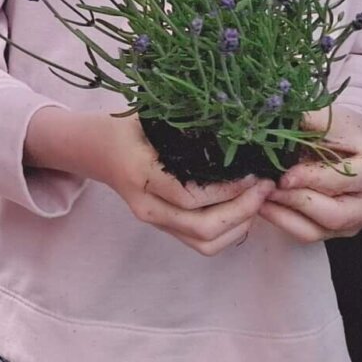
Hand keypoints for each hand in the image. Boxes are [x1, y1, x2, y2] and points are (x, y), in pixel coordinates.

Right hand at [26, 108, 273, 255]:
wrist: (97, 151)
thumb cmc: (127, 128)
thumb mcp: (150, 117)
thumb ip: (185, 122)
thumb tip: (234, 120)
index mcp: (140, 173)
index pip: (189, 196)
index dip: (227, 190)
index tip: (253, 171)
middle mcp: (146, 206)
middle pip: (201, 228)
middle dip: (242, 211)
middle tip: (264, 187)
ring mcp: (155, 220)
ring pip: (204, 243)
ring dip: (239, 225)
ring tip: (258, 199)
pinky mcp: (164, 227)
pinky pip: (201, 244)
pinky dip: (229, 233)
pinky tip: (243, 209)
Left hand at [261, 110, 361, 242]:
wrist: (352, 149)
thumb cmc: (341, 132)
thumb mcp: (331, 120)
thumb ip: (309, 121)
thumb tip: (276, 120)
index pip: (342, 182)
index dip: (310, 179)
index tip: (283, 176)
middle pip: (333, 214)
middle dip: (295, 200)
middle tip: (265, 186)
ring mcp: (356, 224)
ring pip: (316, 230)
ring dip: (282, 213)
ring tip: (258, 194)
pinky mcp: (338, 233)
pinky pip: (307, 234)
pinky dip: (281, 220)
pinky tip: (263, 204)